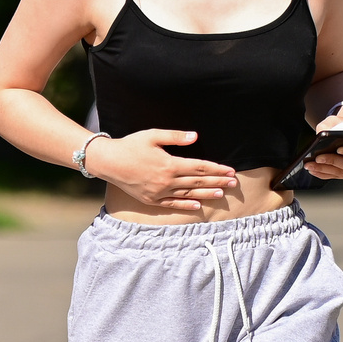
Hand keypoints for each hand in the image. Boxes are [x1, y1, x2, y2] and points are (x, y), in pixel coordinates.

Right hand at [88, 130, 238, 212]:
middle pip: (197, 181)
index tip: (230, 171)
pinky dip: (186, 204)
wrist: (109, 162)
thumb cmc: (131, 145)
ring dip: (206, 193)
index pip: (200, 167)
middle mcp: (166, 180)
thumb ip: (175, 137)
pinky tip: (197, 205)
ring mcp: (159, 192)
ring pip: (188, 193)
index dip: (216, 169)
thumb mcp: (153, 135)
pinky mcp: (151, 199)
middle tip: (234, 183)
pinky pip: (172, 203)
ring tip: (221, 194)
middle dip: (217, 182)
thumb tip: (195, 137)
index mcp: (169, 164)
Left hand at [303, 121, 342, 181]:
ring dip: (324, 169)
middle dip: (334, 162)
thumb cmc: (342, 124)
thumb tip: (320, 135)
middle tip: (318, 157)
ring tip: (309, 164)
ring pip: (342, 173)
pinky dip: (322, 173)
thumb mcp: (337, 120)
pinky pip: (335, 176)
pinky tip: (312, 169)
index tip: (339, 148)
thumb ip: (329, 125)